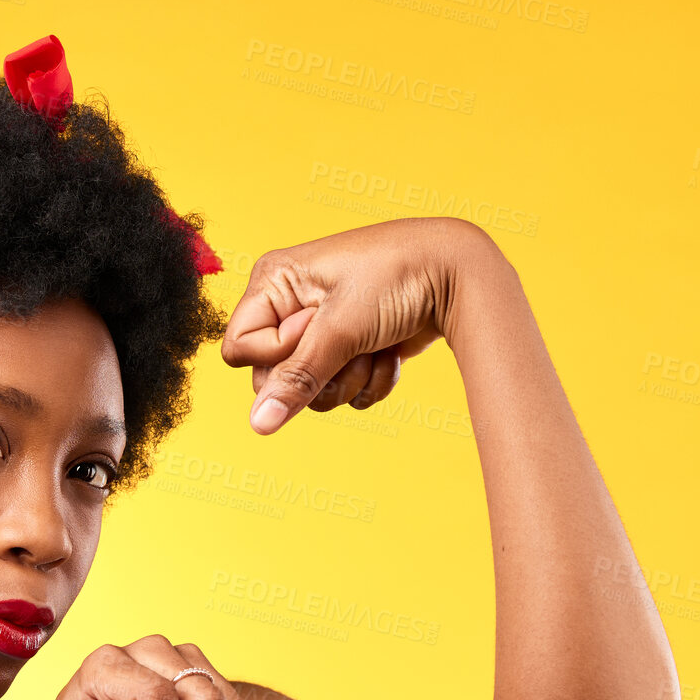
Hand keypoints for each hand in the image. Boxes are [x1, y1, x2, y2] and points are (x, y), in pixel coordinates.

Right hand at [221, 215, 490, 433]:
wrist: (459, 274)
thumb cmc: (398, 276)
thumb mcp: (341, 329)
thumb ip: (297, 380)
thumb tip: (258, 425)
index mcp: (274, 283)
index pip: (240, 350)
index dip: (275, 355)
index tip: (315, 329)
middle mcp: (290, 307)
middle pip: (273, 379)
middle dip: (319, 375)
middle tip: (351, 346)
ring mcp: (321, 331)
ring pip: (310, 393)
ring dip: (350, 379)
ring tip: (376, 346)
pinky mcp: (349, 350)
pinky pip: (342, 392)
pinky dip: (369, 380)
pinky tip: (389, 353)